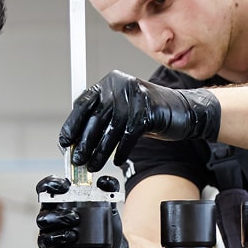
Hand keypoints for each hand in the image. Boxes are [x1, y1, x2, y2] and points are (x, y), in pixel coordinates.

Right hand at [35, 174, 129, 247]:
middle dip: (58, 217)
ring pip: (43, 238)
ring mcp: (51, 241)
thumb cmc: (104, 225)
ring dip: (57, 237)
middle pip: (42, 217)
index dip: (50, 185)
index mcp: (58, 205)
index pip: (45, 190)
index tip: (64, 186)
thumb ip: (109, 188)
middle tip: (75, 218)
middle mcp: (51, 222)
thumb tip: (104, 181)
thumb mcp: (109, 205)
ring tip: (73, 236)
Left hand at [59, 70, 220, 170]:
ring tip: (93, 166)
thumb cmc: (149, 113)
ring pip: (111, 130)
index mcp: (110, 82)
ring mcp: (135, 97)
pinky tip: (116, 161)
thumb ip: (102, 119)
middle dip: (84, 143)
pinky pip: (128, 136)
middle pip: (95, 118)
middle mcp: (121, 85)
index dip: (71, 125)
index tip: (64, 143)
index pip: (83, 103)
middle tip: (77, 160)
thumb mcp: (123, 109)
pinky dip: (121, 151)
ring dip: (100, 152)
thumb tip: (77, 141)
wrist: (183, 110)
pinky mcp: (148, 111)